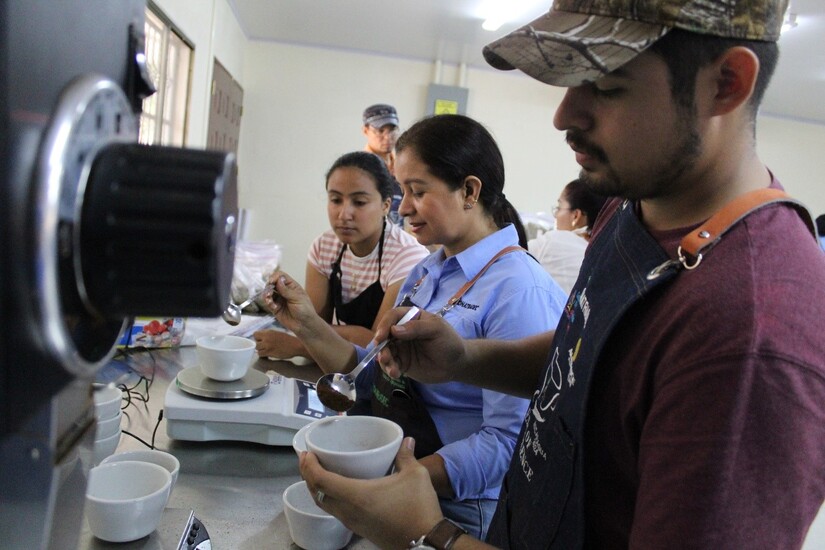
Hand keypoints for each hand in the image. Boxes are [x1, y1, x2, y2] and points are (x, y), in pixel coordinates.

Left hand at [251, 329, 305, 357]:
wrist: (295, 345)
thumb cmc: (288, 339)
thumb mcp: (277, 333)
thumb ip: (268, 335)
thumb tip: (261, 338)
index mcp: (269, 332)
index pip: (255, 334)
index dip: (257, 338)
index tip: (261, 340)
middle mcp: (267, 338)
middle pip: (255, 342)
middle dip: (259, 345)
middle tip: (265, 347)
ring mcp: (267, 345)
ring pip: (257, 349)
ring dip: (261, 350)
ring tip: (267, 351)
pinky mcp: (269, 352)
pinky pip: (260, 354)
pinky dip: (263, 355)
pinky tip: (268, 354)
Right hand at [263, 271, 317, 334]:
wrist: (304, 325)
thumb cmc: (305, 310)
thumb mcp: (297, 298)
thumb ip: (286, 290)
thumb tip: (278, 279)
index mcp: (292, 286)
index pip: (280, 276)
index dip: (275, 277)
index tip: (271, 281)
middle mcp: (284, 291)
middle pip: (272, 283)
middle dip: (268, 286)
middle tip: (268, 292)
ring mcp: (279, 299)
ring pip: (268, 293)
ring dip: (266, 295)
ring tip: (269, 300)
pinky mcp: (275, 308)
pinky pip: (268, 302)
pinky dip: (268, 303)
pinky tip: (273, 306)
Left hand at [300, 437, 443, 548]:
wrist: (427, 541)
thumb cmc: (418, 507)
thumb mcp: (415, 475)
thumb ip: (406, 456)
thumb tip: (406, 440)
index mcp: (356, 495)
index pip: (321, 481)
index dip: (309, 467)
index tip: (306, 453)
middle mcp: (348, 511)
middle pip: (317, 494)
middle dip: (308, 476)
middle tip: (307, 459)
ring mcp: (352, 523)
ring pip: (325, 505)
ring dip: (317, 488)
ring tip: (318, 472)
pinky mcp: (359, 529)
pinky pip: (335, 512)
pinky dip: (328, 498)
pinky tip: (337, 489)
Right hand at [374, 308, 466, 382]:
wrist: (457, 365)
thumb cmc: (449, 342)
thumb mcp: (437, 330)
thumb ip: (417, 328)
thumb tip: (394, 330)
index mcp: (412, 318)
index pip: (393, 316)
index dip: (384, 325)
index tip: (381, 337)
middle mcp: (403, 331)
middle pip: (385, 334)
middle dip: (381, 346)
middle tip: (384, 357)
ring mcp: (401, 347)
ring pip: (385, 350)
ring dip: (384, 360)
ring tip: (392, 369)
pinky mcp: (402, 362)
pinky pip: (390, 364)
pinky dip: (389, 369)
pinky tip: (395, 374)